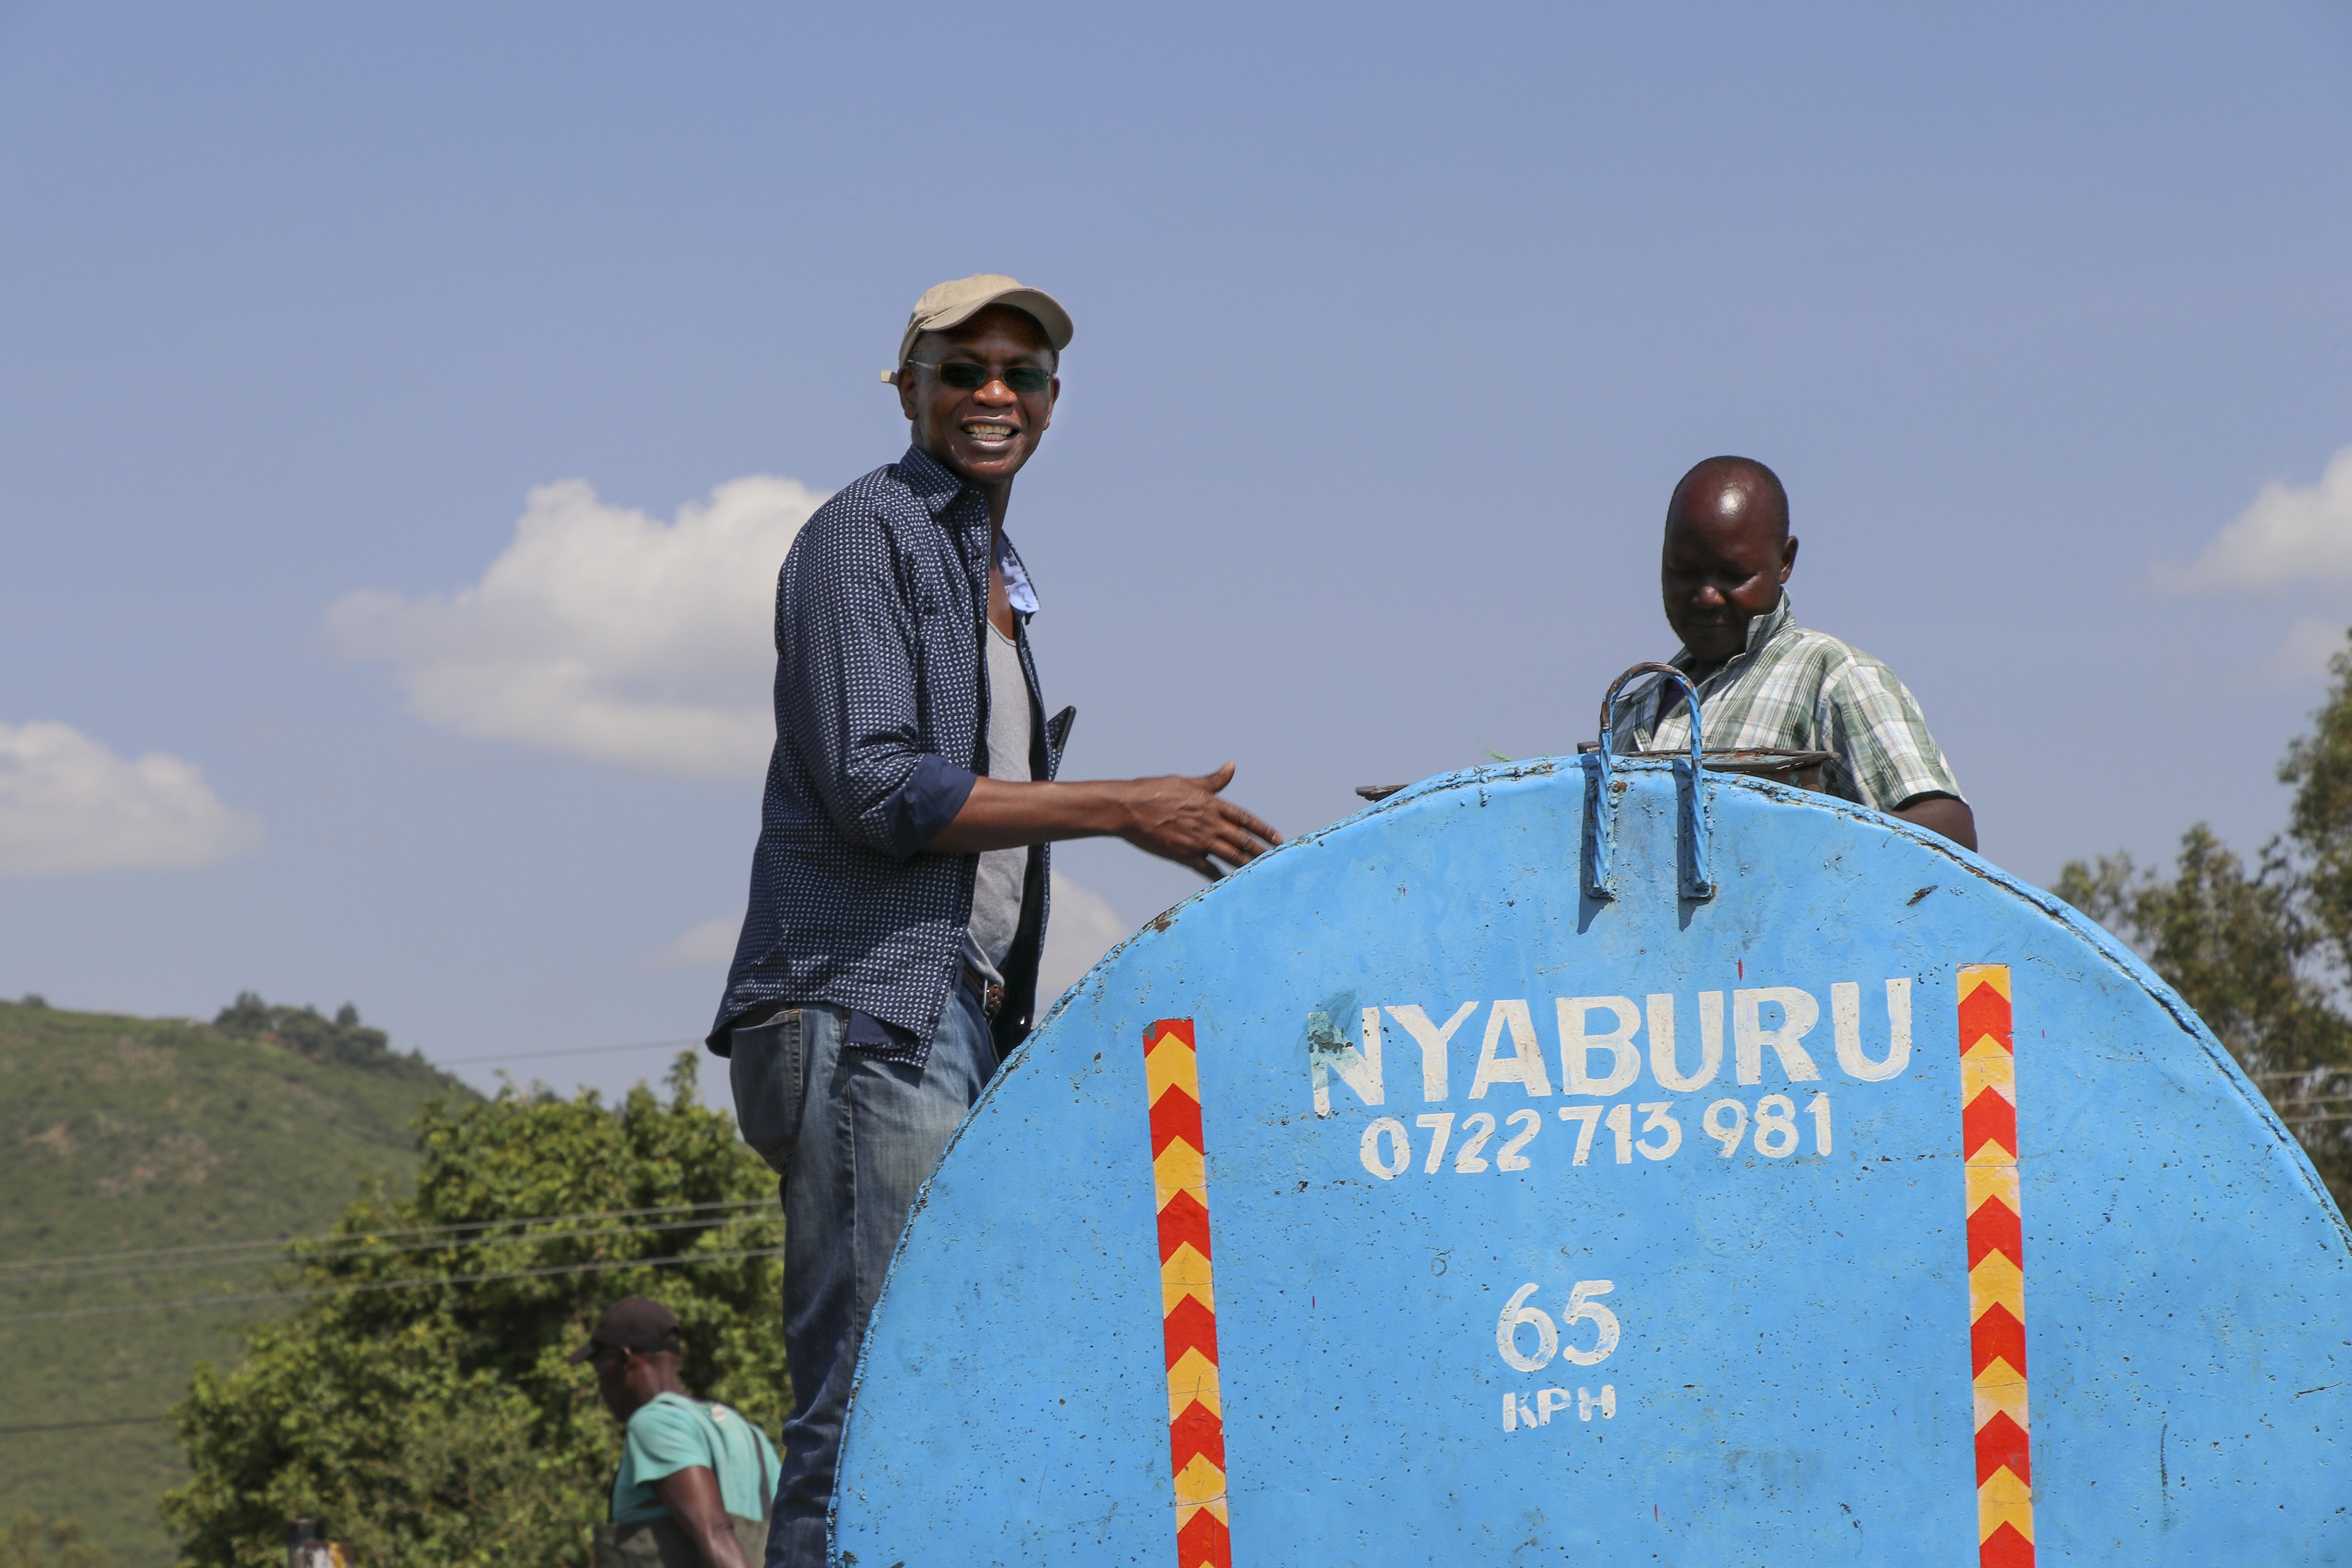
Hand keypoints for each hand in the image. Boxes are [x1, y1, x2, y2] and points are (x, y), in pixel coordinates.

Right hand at [1115, 763, 1282, 877]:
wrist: (1128, 808)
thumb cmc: (1154, 791)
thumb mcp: (1187, 782)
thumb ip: (1212, 780)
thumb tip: (1232, 766)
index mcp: (1210, 804)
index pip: (1244, 818)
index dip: (1263, 829)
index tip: (1278, 838)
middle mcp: (1208, 823)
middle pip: (1242, 840)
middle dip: (1261, 851)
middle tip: (1279, 860)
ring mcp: (1197, 841)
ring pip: (1229, 855)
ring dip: (1247, 864)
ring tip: (1263, 873)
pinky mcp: (1183, 855)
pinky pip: (1207, 869)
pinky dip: (1220, 877)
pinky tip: (1231, 883)